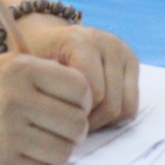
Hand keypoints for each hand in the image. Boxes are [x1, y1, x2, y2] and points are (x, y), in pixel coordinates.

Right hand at [0, 53, 92, 164]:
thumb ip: (35, 77)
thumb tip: (80, 100)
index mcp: (20, 68)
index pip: (81, 88)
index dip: (81, 103)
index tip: (69, 110)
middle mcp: (17, 97)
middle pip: (77, 124)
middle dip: (71, 134)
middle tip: (54, 135)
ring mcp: (7, 131)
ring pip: (62, 152)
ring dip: (53, 154)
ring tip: (34, 147)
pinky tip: (12, 158)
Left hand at [12, 18, 140, 129]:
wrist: (48, 37)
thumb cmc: (37, 57)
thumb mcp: (32, 72)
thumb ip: (46, 92)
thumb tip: (62, 127)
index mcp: (81, 41)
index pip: (92, 92)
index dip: (77, 114)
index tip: (59, 119)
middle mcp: (108, 42)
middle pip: (110, 103)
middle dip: (90, 122)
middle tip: (69, 127)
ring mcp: (123, 51)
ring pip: (124, 107)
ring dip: (104, 121)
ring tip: (81, 120)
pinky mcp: (132, 62)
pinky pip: (131, 105)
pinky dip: (115, 116)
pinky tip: (94, 112)